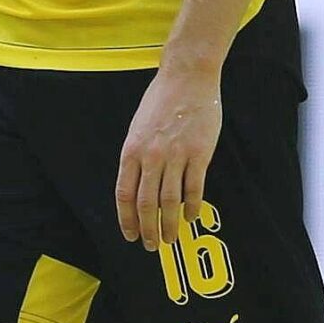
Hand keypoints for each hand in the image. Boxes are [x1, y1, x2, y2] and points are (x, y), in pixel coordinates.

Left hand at [116, 60, 221, 251]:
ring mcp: (175, 156)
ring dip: (169, 225)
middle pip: (147, 204)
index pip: (125, 195)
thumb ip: (137, 157)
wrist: (186, 77)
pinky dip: (192, 207)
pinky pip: (194, 189)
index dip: (127, 219)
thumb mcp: (138, 128)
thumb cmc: (161, 100)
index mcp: (131, 150)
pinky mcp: (199, 154)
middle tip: (151, 245)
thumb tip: (138, 187)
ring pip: (170, 202)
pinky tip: (190, 218)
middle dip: (148, 229)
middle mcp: (151, 157)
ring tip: (170, 238)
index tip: (131, 235)